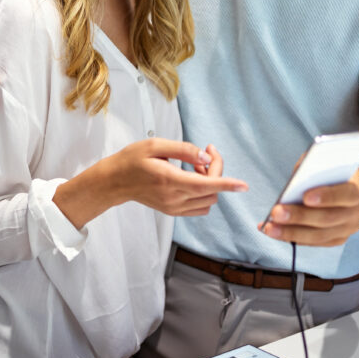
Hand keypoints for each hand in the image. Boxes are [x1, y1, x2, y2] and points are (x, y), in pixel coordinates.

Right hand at [54, 140, 246, 227]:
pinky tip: (191, 178)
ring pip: (208, 200)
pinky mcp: (173, 211)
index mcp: (170, 180)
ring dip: (210, 183)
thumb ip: (183, 150)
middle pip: (211, 191)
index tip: (244, 185)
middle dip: (216, 171)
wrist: (114, 182)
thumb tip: (206, 157)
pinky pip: (199, 206)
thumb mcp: (154, 145)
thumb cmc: (132, 160)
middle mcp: (174, 198)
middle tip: (205, 151)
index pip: (206, 185)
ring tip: (195, 165)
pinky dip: (203, 192)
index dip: (227, 184)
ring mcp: (174, 208)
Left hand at [258, 175, 358, 246]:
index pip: (346, 194)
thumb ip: (313, 168)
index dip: (327, 196)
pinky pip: (313, 242)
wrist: (351, 191)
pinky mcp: (336, 239)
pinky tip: (272, 231)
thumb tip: (294, 181)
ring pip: (318, 235)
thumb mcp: (327, 164)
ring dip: (290, 232)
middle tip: (276, 212)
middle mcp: (355, 213)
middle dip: (299, 216)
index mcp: (356, 190)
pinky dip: (291, 237)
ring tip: (269, 228)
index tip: (305, 196)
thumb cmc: (332, 173)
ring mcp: (346, 229)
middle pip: (327, 218)